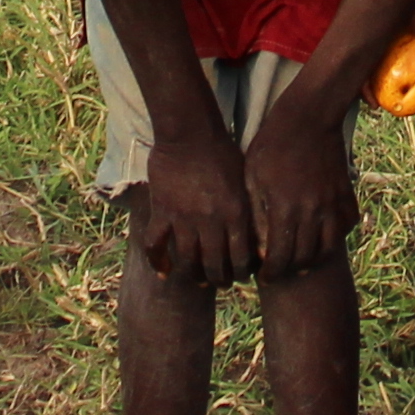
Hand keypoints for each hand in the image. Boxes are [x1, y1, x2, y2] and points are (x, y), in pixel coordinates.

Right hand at [135, 129, 256, 289]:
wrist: (189, 132)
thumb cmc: (222, 152)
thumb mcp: (244, 180)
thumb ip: (248, 209)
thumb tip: (258, 236)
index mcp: (235, 212)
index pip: (241, 257)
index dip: (242, 272)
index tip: (242, 275)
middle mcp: (211, 220)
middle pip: (215, 265)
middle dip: (220, 279)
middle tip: (221, 282)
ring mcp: (184, 218)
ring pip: (187, 261)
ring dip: (194, 276)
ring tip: (198, 280)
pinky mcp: (162, 211)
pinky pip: (155, 244)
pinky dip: (157, 262)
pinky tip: (164, 274)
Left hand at [240, 113, 359, 272]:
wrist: (309, 116)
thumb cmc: (273, 144)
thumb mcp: (253, 177)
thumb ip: (258, 216)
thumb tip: (261, 249)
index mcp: (285, 208)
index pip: (279, 258)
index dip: (270, 274)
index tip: (262, 277)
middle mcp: (312, 212)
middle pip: (303, 259)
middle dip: (289, 271)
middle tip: (278, 271)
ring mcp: (332, 204)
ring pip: (327, 249)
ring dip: (312, 260)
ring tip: (299, 260)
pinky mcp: (346, 195)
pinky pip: (346, 227)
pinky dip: (334, 238)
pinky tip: (321, 236)